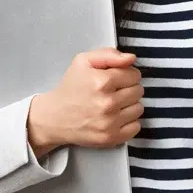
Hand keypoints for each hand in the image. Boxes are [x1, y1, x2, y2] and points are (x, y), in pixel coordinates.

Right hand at [27, 47, 144, 154]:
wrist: (54, 117)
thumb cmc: (71, 87)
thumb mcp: (83, 61)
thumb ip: (109, 55)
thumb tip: (131, 59)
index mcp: (102, 81)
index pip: (135, 75)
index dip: (127, 74)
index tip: (116, 78)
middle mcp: (107, 103)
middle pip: (138, 91)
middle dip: (129, 88)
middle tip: (114, 91)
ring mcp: (110, 123)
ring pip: (139, 108)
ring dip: (130, 105)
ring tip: (114, 104)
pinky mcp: (111, 138)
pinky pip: (136, 127)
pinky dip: (129, 122)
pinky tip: (116, 117)